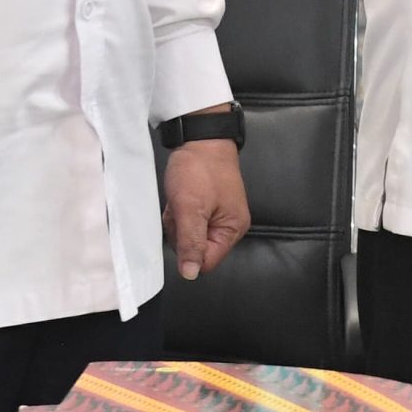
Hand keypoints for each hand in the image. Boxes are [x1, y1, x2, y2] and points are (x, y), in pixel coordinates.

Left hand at [162, 134, 249, 280]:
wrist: (200, 137)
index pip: (206, 262)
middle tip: (182, 208)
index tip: (185, 225)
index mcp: (232, 229)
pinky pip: (189, 222)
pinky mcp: (208, 207)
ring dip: (178, 220)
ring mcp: (219, 216)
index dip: (188, 249)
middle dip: (182, 232)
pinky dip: (180, 212)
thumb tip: (191, 274)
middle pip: (196, 250)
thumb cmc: (199, 169)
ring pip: (189, 236)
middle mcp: (229, 226)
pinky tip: (181, 197)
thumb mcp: (190, 208)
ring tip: (182, 199)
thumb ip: (191, 242)